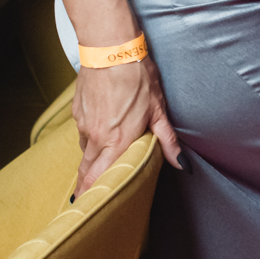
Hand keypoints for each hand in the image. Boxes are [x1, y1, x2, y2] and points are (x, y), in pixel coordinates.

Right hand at [72, 51, 180, 195]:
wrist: (110, 50)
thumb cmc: (137, 77)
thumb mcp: (158, 110)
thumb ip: (167, 141)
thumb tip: (182, 164)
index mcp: (117, 141)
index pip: (98, 178)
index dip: (91, 196)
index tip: (88, 209)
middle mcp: (96, 138)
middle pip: (86, 171)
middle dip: (86, 186)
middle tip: (85, 199)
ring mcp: (83, 125)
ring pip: (84, 152)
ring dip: (90, 161)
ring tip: (97, 167)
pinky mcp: (77, 112)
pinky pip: (81, 133)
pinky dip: (89, 138)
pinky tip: (99, 131)